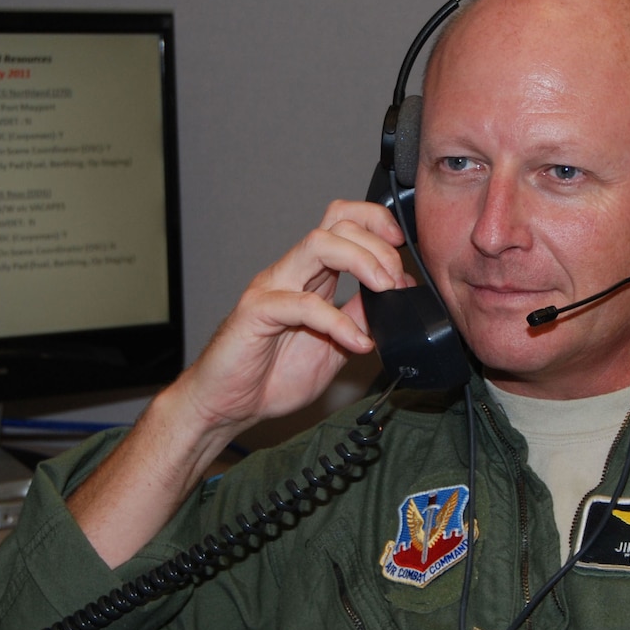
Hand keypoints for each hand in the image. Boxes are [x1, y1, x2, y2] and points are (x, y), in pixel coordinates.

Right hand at [176, 199, 411, 438]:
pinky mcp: (257, 313)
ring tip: (385, 290)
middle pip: (336, 224)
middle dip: (377, 244)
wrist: (228, 406)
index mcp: (310, 276)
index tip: (402, 246)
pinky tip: (357, 344)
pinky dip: (337, 322)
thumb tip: (395, 295)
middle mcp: (291, 274)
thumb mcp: (335, 344)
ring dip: (362, 261)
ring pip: (318, 244)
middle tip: (396, 280)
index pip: (342, 222)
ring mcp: (272, 288)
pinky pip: (302, 304)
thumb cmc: (272, 376)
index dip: (375, 222)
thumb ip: (360, 317)